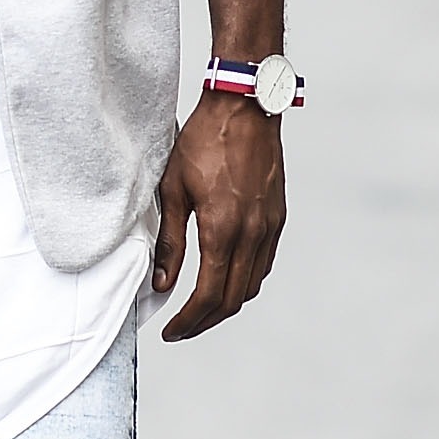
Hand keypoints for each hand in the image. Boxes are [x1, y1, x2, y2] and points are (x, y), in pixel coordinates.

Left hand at [152, 89, 286, 338]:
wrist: (244, 107)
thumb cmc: (203, 141)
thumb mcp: (173, 188)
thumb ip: (169, 240)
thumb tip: (161, 282)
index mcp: (223, 229)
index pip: (208, 295)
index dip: (188, 320)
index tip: (171, 330)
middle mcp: (252, 234)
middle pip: (232, 299)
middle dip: (205, 321)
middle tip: (182, 328)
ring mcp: (269, 227)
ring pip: (251, 285)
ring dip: (226, 303)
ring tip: (200, 307)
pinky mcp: (278, 217)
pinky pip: (264, 263)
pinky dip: (245, 280)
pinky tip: (226, 277)